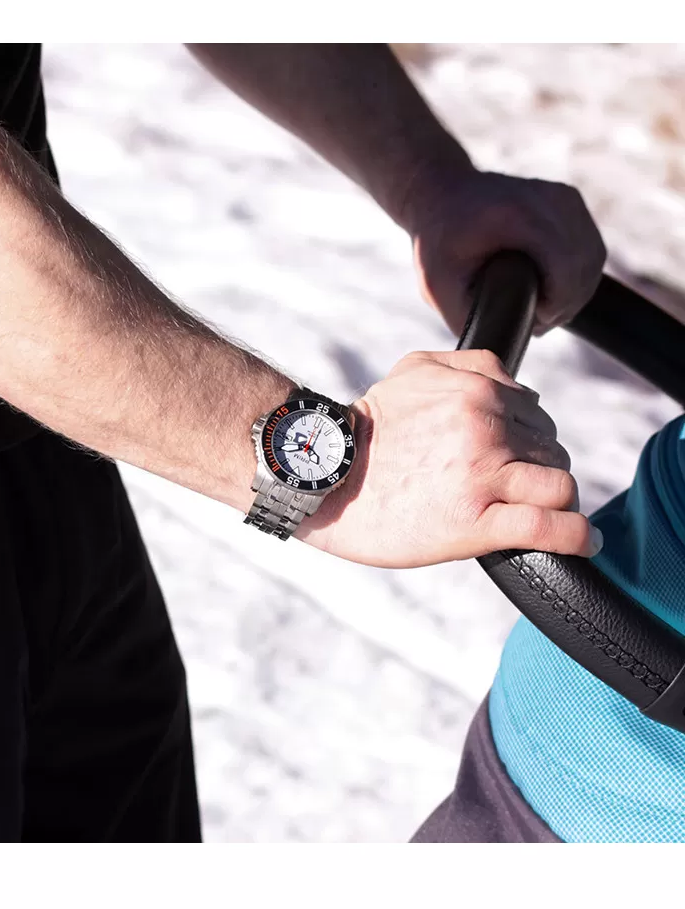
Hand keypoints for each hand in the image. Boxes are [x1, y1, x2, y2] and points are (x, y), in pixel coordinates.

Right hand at [297, 349, 601, 568]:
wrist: (323, 478)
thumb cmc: (364, 431)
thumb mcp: (413, 371)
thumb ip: (471, 365)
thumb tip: (520, 385)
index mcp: (476, 391)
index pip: (538, 415)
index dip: (531, 441)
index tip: (519, 461)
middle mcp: (485, 428)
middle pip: (553, 450)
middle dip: (539, 470)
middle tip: (512, 490)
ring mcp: (483, 476)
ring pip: (560, 485)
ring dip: (553, 500)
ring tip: (534, 513)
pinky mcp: (476, 523)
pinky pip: (549, 527)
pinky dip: (575, 537)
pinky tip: (584, 544)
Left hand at [403, 165, 605, 335]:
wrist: (441, 194)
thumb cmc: (437, 242)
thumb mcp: (438, 287)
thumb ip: (469, 319)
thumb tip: (504, 343)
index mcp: (515, 216)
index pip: (565, 265)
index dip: (557, 303)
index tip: (535, 319)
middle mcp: (546, 198)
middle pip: (584, 264)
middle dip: (566, 302)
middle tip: (536, 321)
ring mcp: (562, 196)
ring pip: (593, 257)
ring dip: (575, 291)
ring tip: (543, 307)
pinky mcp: (570, 200)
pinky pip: (591, 246)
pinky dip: (578, 273)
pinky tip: (550, 287)